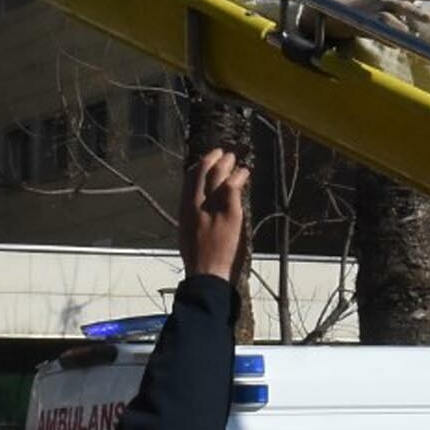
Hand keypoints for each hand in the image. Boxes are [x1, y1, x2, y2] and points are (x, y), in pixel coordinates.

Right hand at [180, 149, 248, 282]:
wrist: (207, 276)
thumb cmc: (200, 262)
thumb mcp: (189, 237)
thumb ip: (194, 220)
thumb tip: (200, 211)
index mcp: (185, 212)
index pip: (188, 181)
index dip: (197, 167)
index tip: (204, 161)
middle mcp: (195, 206)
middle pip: (201, 173)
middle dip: (211, 159)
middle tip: (220, 153)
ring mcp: (212, 208)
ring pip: (217, 176)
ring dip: (226, 163)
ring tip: (233, 158)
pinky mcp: (229, 213)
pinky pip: (233, 186)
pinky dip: (239, 176)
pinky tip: (244, 172)